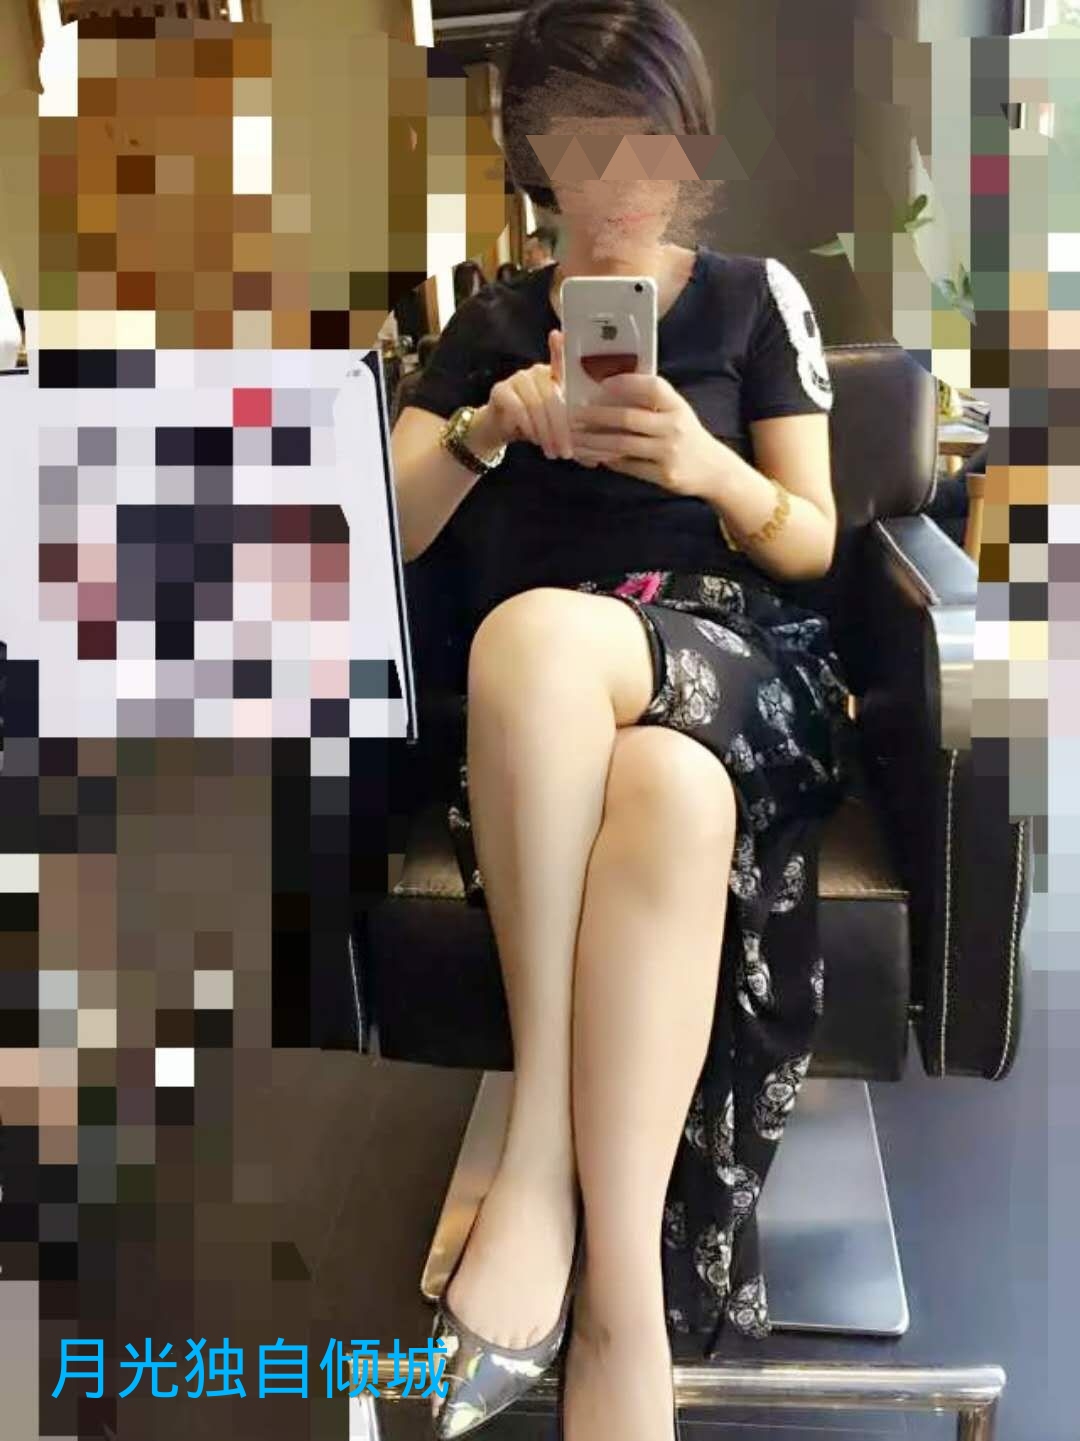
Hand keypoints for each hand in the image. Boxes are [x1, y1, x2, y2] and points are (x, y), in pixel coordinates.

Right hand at [483, 329, 573, 460]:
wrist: (500, 430)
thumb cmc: (534, 425)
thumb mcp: (557, 428)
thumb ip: (573, 433)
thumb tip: (595, 457)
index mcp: (552, 377)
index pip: (559, 360)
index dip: (559, 347)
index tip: (559, 336)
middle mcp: (535, 372)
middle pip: (552, 397)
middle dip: (561, 428)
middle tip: (566, 452)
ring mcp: (517, 379)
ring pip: (536, 405)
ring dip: (545, 433)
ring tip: (552, 452)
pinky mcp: (500, 390)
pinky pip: (518, 410)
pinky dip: (528, 427)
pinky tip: (532, 439)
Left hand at [568, 372, 721, 495]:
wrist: (713, 470)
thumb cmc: (686, 435)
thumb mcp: (677, 412)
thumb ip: (652, 402)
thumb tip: (610, 388)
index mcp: (678, 406)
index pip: (652, 387)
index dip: (626, 383)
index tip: (602, 383)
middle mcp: (675, 427)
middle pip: (628, 418)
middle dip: (596, 416)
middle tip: (574, 414)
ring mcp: (669, 453)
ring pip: (623, 445)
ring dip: (594, 441)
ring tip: (576, 438)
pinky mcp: (663, 475)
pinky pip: (628, 465)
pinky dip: (608, 459)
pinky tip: (593, 454)